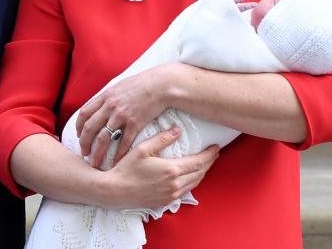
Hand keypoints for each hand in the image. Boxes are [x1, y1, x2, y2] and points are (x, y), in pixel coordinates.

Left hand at [76, 65, 174, 166]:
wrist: (160, 85)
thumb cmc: (141, 84)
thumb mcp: (120, 86)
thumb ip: (109, 97)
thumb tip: (100, 105)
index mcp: (105, 96)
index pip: (84, 113)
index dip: (78, 127)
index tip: (78, 136)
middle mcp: (110, 106)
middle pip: (90, 128)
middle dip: (84, 143)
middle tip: (83, 153)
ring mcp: (122, 115)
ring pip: (103, 138)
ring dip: (97, 152)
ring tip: (94, 162)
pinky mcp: (135, 123)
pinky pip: (123, 142)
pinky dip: (118, 154)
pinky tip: (115, 162)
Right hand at [101, 127, 219, 208]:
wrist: (115, 191)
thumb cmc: (126, 169)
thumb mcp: (143, 149)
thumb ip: (162, 139)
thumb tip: (178, 130)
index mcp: (171, 170)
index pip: (199, 162)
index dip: (210, 154)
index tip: (216, 147)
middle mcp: (175, 184)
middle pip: (200, 173)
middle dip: (209, 163)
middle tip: (213, 154)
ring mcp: (171, 194)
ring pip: (194, 183)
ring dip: (202, 173)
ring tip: (204, 163)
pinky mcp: (166, 201)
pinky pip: (186, 191)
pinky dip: (192, 182)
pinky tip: (190, 176)